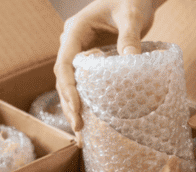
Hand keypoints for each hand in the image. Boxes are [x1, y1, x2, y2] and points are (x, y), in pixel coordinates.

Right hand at [55, 0, 159, 144]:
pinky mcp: (90, 59)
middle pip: (63, 78)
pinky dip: (84, 100)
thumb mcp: (131, 15)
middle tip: (79, 129)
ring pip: (69, 83)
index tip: (77, 109)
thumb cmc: (132, 0)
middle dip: (69, 104)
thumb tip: (130, 59)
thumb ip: (130, 35)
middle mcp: (72, 42)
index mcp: (75, 30)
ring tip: (80, 133)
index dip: (68, 88)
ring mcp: (79, 51)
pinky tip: (89, 121)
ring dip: (73, 107)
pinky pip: (82, 82)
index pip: (64, 63)